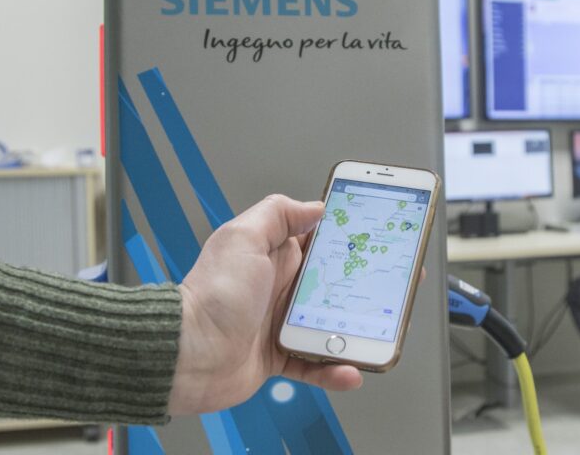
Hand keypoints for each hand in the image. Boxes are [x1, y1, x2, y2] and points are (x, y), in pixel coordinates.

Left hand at [167, 195, 362, 415]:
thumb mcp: (243, 238)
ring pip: (329, 325)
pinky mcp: (279, 357)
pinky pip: (315, 364)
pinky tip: (351, 372)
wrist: (187, 354)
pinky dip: (334, 370)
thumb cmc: (214, 294)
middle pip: (332, 285)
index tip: (375, 241)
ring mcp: (280, 323)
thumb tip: (314, 207)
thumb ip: (277, 215)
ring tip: (378, 336)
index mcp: (274, 256)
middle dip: (360, 288)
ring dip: (353, 332)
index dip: (346, 240)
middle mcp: (280, 288)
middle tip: (391, 291)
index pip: (318, 242)